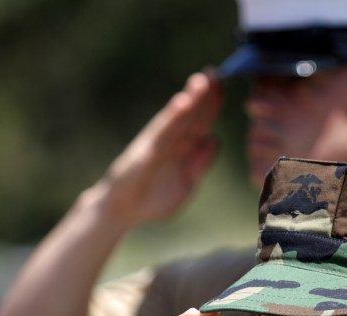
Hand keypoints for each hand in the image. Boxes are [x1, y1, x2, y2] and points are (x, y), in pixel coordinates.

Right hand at [100, 70, 223, 226]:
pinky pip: (161, 134)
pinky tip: (181, 103)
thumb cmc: (153, 198)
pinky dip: (172, 118)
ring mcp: (156, 146)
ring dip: (189, 100)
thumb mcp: (186, 183)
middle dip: (202, 95)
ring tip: (201, 81)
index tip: (223, 86)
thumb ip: (200, 163)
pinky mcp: (145, 155)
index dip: (211, 105)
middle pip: (189, 116)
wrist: (122, 211)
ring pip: (176, 119)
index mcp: (180, 149)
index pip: (199, 123)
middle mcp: (168, 142)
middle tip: (216, 73)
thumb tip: (214, 140)